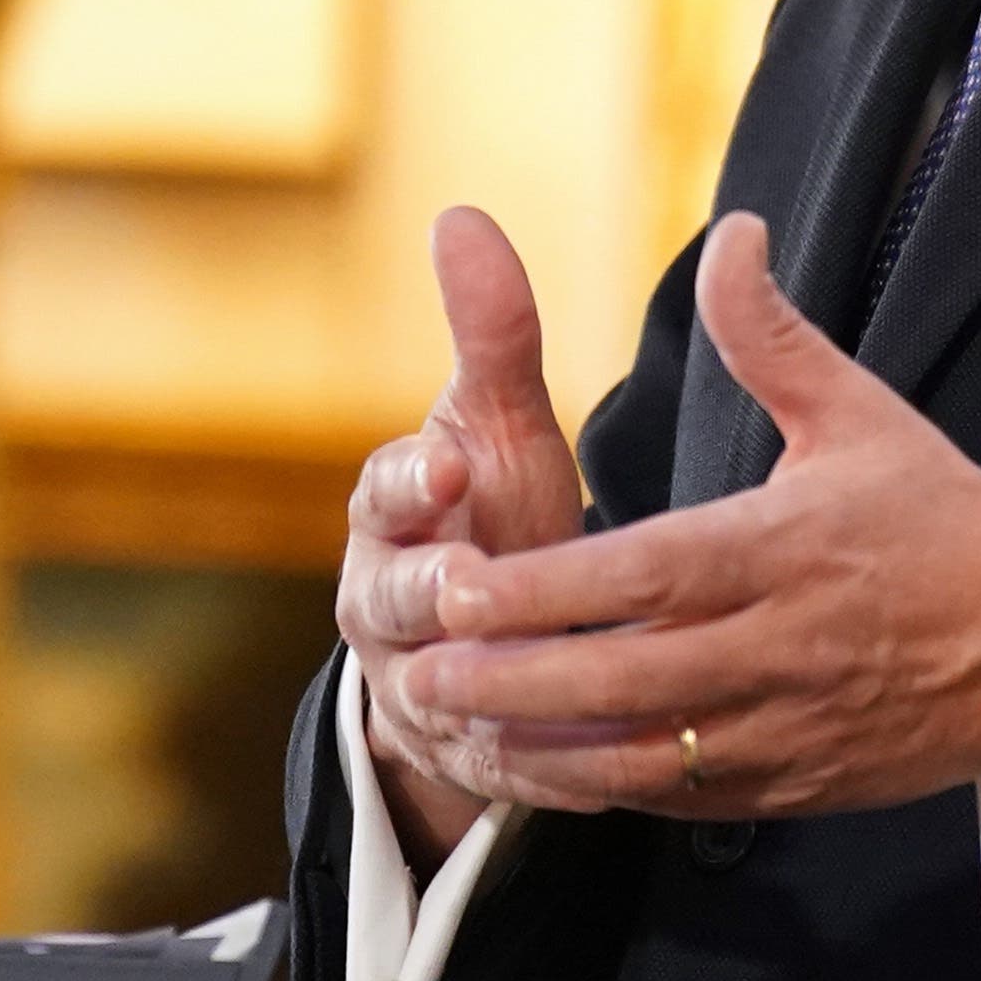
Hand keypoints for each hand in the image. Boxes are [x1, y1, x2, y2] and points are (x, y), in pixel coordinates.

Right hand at [338, 209, 596, 850]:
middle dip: (433, 590)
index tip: (451, 460)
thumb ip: (490, 335)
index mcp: (392, 518)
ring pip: (442, 693)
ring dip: (484, 688)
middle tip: (469, 580)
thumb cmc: (486, 510)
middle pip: (398, 600)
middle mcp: (387, 608)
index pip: (383, 492)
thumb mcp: (493, 426)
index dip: (412, 478)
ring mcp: (420, 689)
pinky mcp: (472, 760)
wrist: (475, 642)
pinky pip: (505, 767)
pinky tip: (598, 762)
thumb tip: (461, 214)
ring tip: (529, 680)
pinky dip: (545, 766)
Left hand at [392, 212, 980, 821]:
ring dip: (540, 748)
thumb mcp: (862, 414)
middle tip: (415, 669)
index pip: (639, 574)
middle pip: (621, 674)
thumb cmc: (943, 521)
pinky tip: (543, 774)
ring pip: (641, 755)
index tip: (458, 584)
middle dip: (510, 679)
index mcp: (781, 549)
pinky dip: (606, 794)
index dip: (542, 589)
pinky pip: (682, 801)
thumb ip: (772, 335)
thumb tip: (730, 232)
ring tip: (453, 729)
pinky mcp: (794, 783)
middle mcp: (776, 645)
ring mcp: (784, 726)